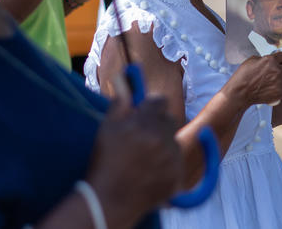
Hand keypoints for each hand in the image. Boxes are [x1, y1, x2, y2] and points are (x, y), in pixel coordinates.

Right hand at [87, 96, 181, 226]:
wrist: (110, 200)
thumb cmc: (105, 162)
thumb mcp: (107, 128)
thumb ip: (120, 103)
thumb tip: (125, 81)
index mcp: (145, 124)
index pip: (159, 101)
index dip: (152, 105)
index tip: (147, 110)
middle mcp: (162, 139)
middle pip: (169, 120)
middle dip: (158, 123)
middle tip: (144, 135)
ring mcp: (171, 160)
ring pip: (174, 141)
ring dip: (163, 143)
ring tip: (145, 156)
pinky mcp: (177, 177)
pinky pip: (177, 161)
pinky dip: (167, 163)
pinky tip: (151, 169)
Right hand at [225, 52, 281, 108]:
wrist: (240, 92)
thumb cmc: (243, 77)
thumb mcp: (252, 60)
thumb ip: (266, 58)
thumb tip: (273, 58)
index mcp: (270, 60)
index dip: (281, 58)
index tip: (280, 61)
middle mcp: (277, 71)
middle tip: (279, 70)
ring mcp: (280, 82)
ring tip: (276, 79)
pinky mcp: (281, 93)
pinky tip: (277, 86)